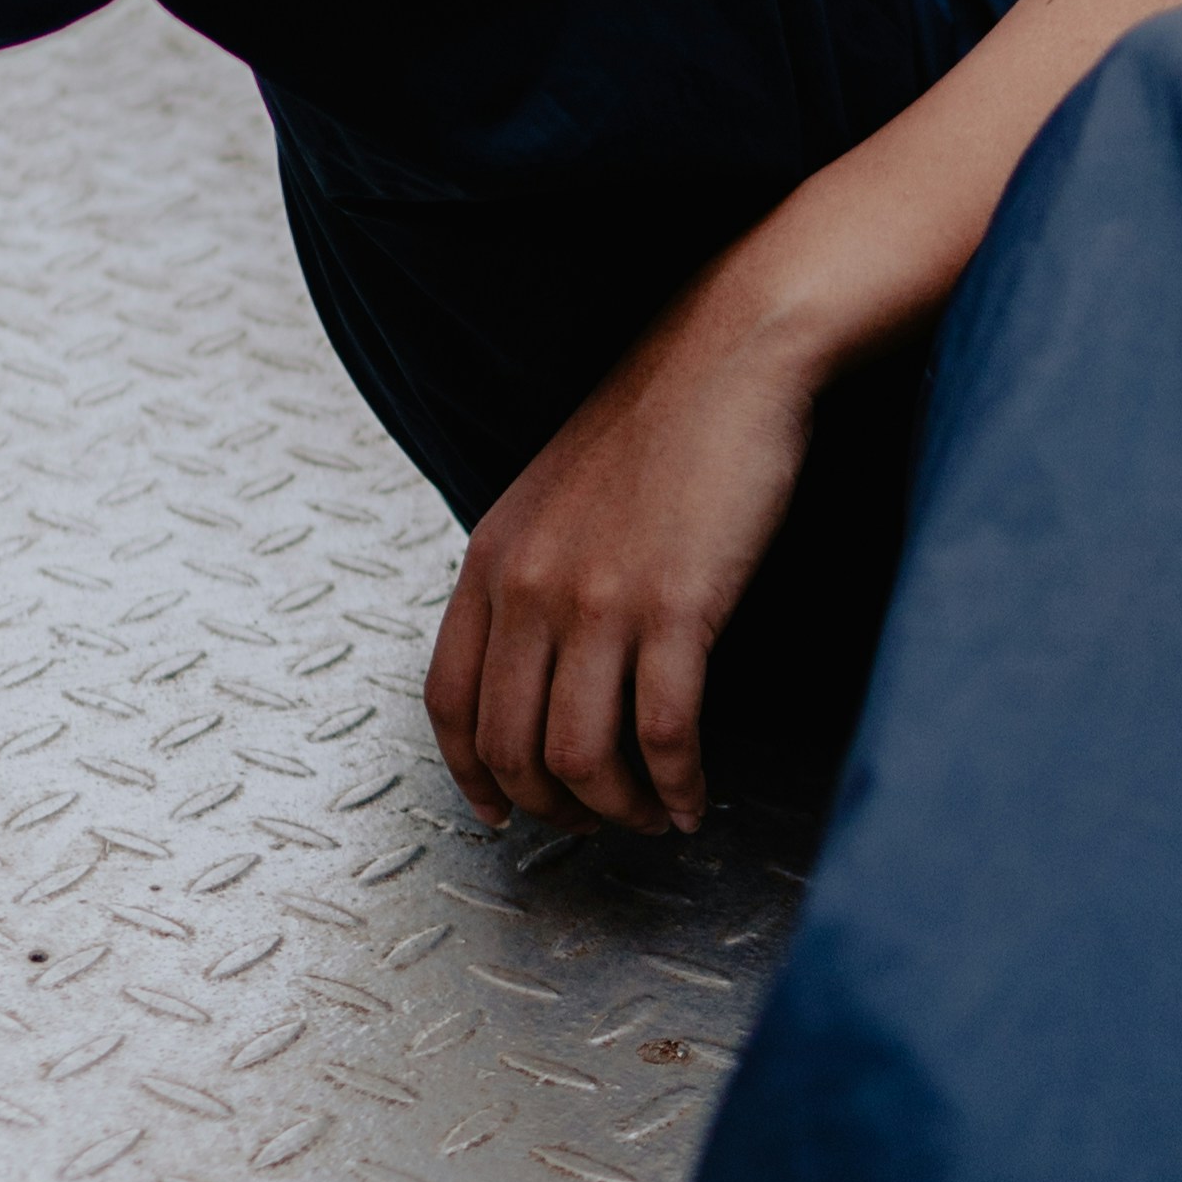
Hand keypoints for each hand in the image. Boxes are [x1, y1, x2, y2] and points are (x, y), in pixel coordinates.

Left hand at [425, 271, 824, 835]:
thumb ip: (529, 575)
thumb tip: (537, 666)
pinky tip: (696, 799)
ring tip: (653, 817)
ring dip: (618, 810)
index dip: (473, 777)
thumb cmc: (658, 422)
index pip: (450, 703)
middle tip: (597, 824)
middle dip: (555, 808)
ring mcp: (599, 600)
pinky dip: (678, 787)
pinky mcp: (676, 609)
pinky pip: (664, 736)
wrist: (731, 357)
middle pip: (511, 749)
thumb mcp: (552, 497)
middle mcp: (530, 587)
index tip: (500, 814)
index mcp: (490, 559)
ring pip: (581, 759)